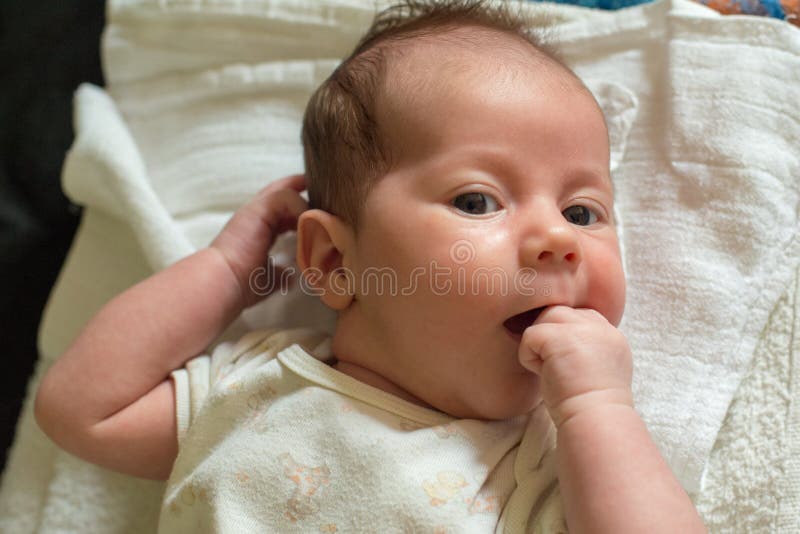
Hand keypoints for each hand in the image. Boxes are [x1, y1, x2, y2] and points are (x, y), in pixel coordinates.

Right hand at [210, 174, 307, 308]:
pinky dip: (301, 209)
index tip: (314, 209)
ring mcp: (254, 209)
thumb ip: (280, 273)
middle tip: (322, 188)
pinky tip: (308, 226)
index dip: (296, 206)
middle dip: (300, 187)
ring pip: (287, 192)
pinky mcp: (258, 209)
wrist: (222, 281)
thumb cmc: (240, 283)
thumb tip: (290, 276)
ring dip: (305, 205)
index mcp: (255, 228)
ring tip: (320, 219)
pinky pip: (287, 197)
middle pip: (280, 190)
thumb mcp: (267, 277)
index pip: (278, 209)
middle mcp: (254, 214)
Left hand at [517, 306, 632, 427]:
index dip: (563, 335)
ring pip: (544, 318)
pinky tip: (544, 375)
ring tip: (551, 371)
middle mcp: (601, 327)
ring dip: (539, 345)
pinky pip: (529, 336)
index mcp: (612, 337)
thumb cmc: (591, 409)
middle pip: (560, 312)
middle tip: (555, 367)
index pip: (580, 316)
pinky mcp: (558, 337)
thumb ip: (585, 350)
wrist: (595, 422)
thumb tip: (554, 343)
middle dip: (549, 337)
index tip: (564, 364)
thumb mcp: (597, 372)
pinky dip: (529, 358)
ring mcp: (581, 329)